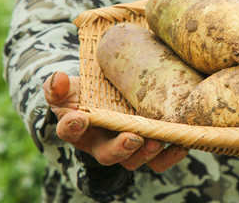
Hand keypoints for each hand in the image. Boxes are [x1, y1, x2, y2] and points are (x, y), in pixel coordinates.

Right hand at [43, 71, 188, 171]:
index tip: (79, 117)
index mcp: (78, 129)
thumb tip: (59, 78)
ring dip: (146, 153)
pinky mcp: (147, 146)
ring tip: (157, 141)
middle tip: (132, 138)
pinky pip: (158, 160)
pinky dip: (169, 157)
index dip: (73, 126)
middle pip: (108, 154)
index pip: (70, 131)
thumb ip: (57, 85)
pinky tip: (181, 146)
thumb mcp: (68, 86)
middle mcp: (101, 143)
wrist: (107, 94)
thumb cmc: (85, 92)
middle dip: (121, 148)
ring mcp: (125, 147)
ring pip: (135, 159)